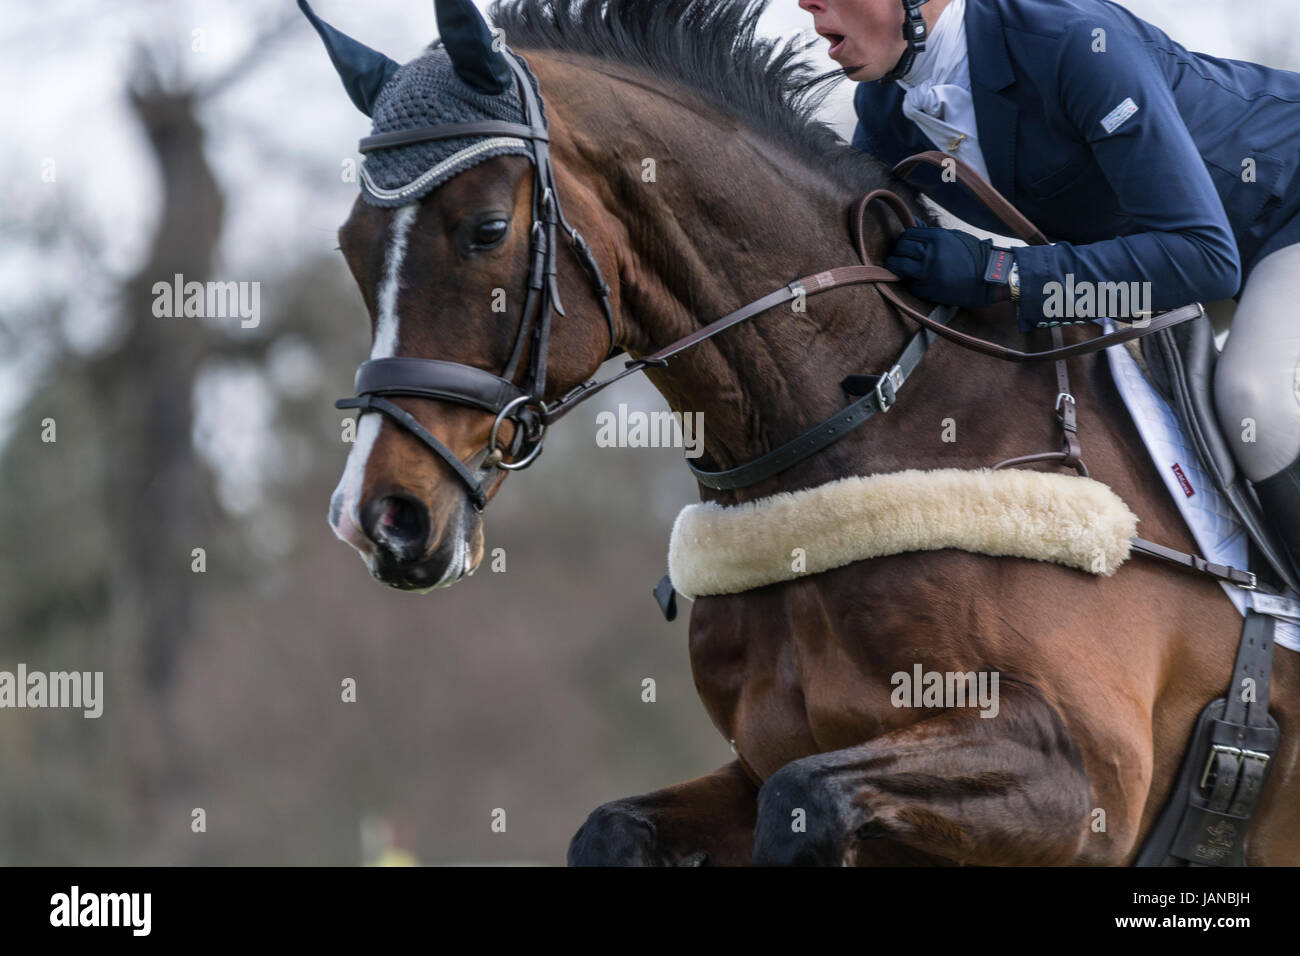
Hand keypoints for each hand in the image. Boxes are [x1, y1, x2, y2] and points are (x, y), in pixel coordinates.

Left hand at [885, 227, 1012, 309]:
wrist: (988, 279)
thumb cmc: (972, 256)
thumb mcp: (954, 237)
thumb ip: (931, 233)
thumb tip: (913, 224)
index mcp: (937, 238)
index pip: (908, 234)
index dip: (904, 239)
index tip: (905, 243)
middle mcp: (930, 254)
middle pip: (901, 248)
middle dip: (898, 250)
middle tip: (898, 254)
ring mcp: (927, 273)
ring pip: (898, 265)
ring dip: (895, 265)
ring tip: (896, 266)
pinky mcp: (927, 290)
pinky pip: (910, 284)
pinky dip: (910, 282)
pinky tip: (914, 280)